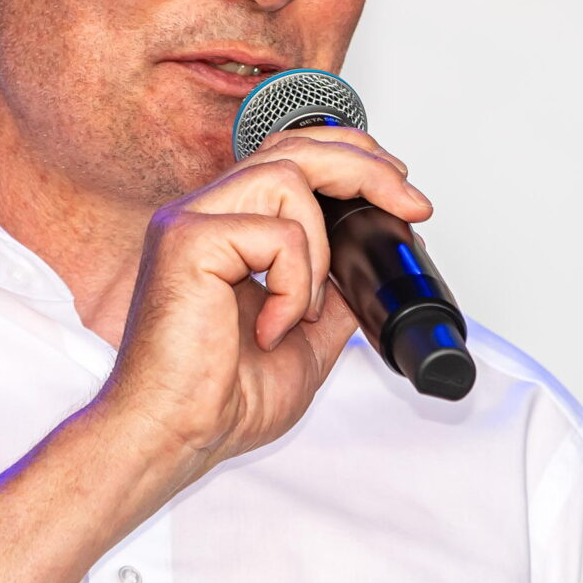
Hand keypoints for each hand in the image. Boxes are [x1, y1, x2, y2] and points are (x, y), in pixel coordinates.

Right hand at [96, 126, 432, 479]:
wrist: (174, 435)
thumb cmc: (217, 397)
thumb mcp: (304, 340)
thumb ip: (330, 295)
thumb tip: (367, 266)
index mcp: (225, 230)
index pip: (288, 158)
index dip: (349, 159)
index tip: (399, 192)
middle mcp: (203, 216)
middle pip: (293, 147)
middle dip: (363, 166)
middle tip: (408, 202)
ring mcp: (190, 223)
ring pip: (288, 179)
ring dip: (319, 251)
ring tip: (302, 311)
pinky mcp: (188, 242)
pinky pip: (277, 234)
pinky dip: (294, 286)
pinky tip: (271, 329)